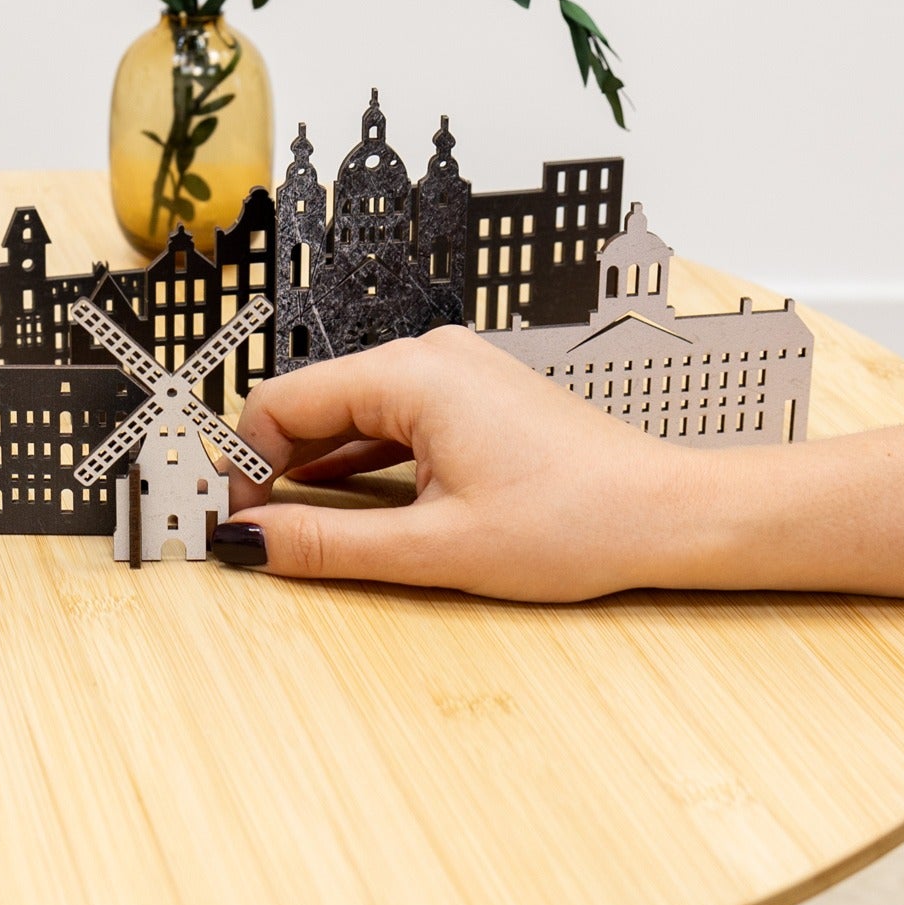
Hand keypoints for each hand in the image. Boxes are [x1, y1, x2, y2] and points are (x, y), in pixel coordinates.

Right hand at [222, 325, 711, 600]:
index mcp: (413, 375)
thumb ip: (328, 543)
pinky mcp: (473, 399)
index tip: (233, 521)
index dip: (245, 466)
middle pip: (312, 403)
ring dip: (314, 466)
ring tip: (288, 523)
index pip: (282, 403)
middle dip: (274, 465)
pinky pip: (390, 419)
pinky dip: (358, 459)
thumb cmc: (575, 523)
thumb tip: (249, 543)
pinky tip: (344, 502)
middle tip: (249, 530)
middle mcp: (430, 357)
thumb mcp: (434, 548)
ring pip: (350, 412)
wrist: (670, 518)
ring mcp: (455, 374)